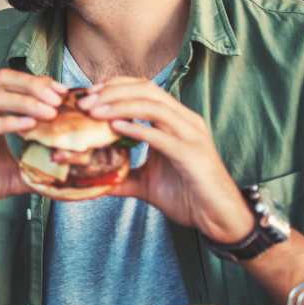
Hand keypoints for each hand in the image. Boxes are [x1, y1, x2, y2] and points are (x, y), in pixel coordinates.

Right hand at [0, 69, 66, 235]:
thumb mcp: (10, 174)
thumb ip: (34, 167)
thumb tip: (65, 171)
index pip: (11, 82)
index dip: (38, 82)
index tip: (64, 93)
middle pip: (3, 80)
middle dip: (34, 84)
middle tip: (60, 98)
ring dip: (27, 101)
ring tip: (51, 111)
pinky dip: (9, 121)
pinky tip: (30, 125)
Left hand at [78, 78, 253, 242]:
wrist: (218, 218)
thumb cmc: (187, 196)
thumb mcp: (145, 182)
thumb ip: (121, 175)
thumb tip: (91, 179)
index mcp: (175, 120)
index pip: (144, 88)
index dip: (115, 86)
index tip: (88, 95)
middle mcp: (185, 120)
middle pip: (146, 90)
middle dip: (112, 92)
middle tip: (85, 103)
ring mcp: (190, 135)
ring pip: (153, 106)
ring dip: (120, 105)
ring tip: (94, 113)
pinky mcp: (192, 154)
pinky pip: (161, 135)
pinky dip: (137, 128)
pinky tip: (116, 128)